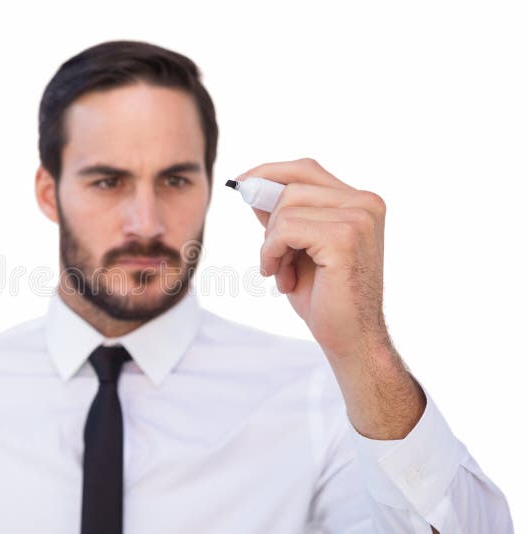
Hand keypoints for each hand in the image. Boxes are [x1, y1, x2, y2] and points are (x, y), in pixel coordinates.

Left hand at [236, 158, 389, 361]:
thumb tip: (253, 185)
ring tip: (283, 272)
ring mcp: (358, 218)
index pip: (306, 169)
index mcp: (360, 203)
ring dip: (272, 244)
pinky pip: (284, 230)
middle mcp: (365, 204)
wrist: (351, 339)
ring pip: (285, 208)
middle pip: (291, 186)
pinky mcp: (344, 238)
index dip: (269, 172)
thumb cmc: (326, 297)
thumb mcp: (297, 248)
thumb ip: (282, 215)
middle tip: (274, 259)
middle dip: (270, 222)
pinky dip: (272, 253)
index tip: (241, 183)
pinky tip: (282, 278)